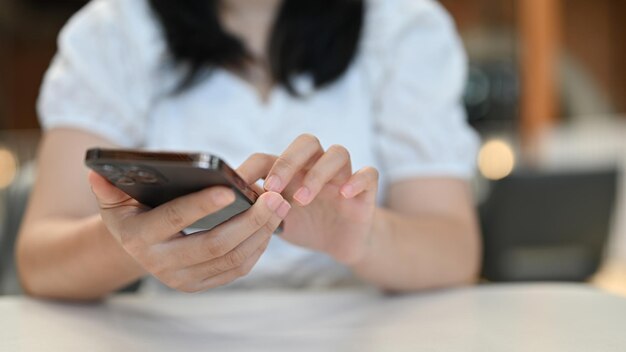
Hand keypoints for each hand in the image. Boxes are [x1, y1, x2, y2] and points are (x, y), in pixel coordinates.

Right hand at [88, 171, 290, 292]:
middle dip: (249, 221)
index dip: (201, 205)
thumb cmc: (130, 210)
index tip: (229, 189)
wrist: (132, 247)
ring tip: (280, 207)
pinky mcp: (200, 285)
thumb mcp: (114, 198)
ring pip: (231, 259)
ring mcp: (182, 279)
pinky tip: (270, 226)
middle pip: (214, 245)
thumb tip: (96, 172)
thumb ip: (109, 185)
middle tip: (275, 198)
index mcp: (139, 237)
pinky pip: (236, 270)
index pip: (174, 220)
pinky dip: (257, 248)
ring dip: (261, 233)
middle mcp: (160, 264)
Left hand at [237, 134, 378, 264]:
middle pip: (306, 143)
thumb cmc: (305, 225)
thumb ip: (257, 210)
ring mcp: (342, 176)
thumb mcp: (277, 220)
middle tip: (273, 187)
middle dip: (287, 162)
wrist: (341, 242)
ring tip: (302, 199)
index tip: (235, 186)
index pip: (267, 157)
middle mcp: (316, 166)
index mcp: (290, 171)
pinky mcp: (365, 191)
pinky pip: (368, 174)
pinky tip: (344, 195)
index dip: (250, 168)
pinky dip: (357, 180)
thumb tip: (226, 205)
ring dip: (317, 173)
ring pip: (337, 153)